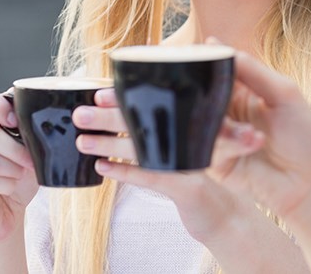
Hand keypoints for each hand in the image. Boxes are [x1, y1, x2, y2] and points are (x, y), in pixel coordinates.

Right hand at [0, 85, 37, 240]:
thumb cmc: (18, 172)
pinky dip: (7, 184)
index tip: (16, 121)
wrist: (9, 212)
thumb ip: (27, 125)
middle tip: (30, 159)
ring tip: (19, 173)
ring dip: (13, 167)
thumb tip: (40, 109)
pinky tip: (9, 187)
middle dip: (16, 148)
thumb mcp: (28, 145)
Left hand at [74, 89, 245, 242]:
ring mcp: (191, 162)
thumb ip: (160, 140)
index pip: (154, 105)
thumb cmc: (199, 182)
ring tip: (83, 141)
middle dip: (110, 116)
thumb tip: (124, 129)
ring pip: (144, 148)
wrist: (230, 216)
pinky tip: (103, 168)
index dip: (125, 98)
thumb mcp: (183, 157)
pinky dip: (126, 172)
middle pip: (145, 122)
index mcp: (189, 126)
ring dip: (111, 143)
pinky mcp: (190, 189)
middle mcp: (192, 138)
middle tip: (80, 114)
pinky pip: (152, 178)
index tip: (98, 92)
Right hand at [208, 51, 310, 223]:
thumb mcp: (283, 94)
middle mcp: (228, 112)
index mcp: (244, 90)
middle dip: (202, 93)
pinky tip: (254, 143)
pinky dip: (229, 143)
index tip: (193, 53)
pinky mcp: (215, 163)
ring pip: (199, 120)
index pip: (216, 70)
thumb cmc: (306, 137)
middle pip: (200, 94)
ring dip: (224, 123)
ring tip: (254, 132)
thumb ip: (251, 70)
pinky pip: (205, 147)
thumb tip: (213, 44)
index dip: (204, 62)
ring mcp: (220, 138)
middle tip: (213, 93)